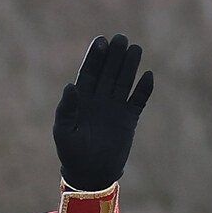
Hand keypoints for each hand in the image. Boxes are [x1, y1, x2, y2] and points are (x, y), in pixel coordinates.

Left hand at [54, 33, 152, 189]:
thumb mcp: (64, 132)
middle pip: (108, 73)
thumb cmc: (72, 154)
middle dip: (114, 56)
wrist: (90, 174)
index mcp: (81, 102)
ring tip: (135, 48)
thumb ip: (66, 109)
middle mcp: (99, 101)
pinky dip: (144, 89)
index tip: (101, 41)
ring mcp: (115, 108)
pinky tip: (148, 76)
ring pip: (124, 81)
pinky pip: (138, 100)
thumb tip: (70, 86)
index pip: (88, 74)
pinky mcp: (129, 118)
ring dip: (129, 66)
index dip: (94, 58)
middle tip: (120, 38)